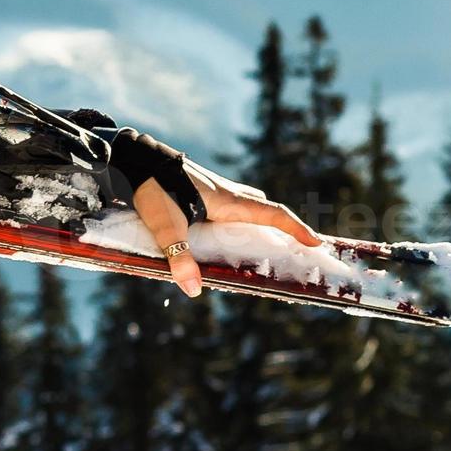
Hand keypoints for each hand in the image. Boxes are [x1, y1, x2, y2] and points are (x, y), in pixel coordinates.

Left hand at [132, 162, 321, 297]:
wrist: (134, 160)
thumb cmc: (154, 189)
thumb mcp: (166, 228)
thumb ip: (180, 259)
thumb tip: (195, 290)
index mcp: (228, 201)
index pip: (274, 214)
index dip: (297, 229)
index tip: (316, 242)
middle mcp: (227, 193)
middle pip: (264, 209)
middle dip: (282, 226)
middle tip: (294, 244)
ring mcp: (214, 188)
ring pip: (247, 204)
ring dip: (259, 220)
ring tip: (263, 240)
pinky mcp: (200, 189)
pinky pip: (230, 204)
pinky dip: (239, 218)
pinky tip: (225, 230)